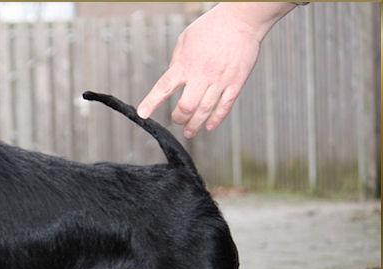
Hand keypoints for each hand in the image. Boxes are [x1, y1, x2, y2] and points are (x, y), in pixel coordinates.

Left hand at [137, 2, 294, 138]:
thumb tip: (172, 81)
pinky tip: (209, 126)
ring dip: (195, 125)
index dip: (151, 103)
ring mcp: (219, 80)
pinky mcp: (235, 83)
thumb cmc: (211, 28)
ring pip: (205, 111)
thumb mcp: (184, 41)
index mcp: (185, 64)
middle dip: (179, 118)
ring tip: (189, 132)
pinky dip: (216, 119)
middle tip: (177, 121)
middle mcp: (201, 75)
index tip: (143, 114)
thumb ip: (177, 63)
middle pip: (186, 107)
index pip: (163, 88)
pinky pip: (224, 107)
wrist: (241, 20)